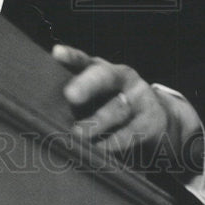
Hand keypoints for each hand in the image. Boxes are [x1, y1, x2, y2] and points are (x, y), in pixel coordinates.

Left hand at [52, 43, 200, 168]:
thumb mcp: (100, 97)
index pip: (85, 60)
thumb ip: (78, 99)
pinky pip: (132, 132)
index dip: (72, 56)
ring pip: (117, 108)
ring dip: (97, 122)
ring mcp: (139, 98)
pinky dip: (115, 143)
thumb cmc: (115, 107)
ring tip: (77, 134)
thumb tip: (43, 111)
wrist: (160, 121)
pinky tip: (100, 150)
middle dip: (87, 85)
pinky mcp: (151, 121)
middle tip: (70, 95)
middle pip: (105, 77)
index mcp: (105, 70)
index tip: (56, 53)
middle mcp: (123, 79)